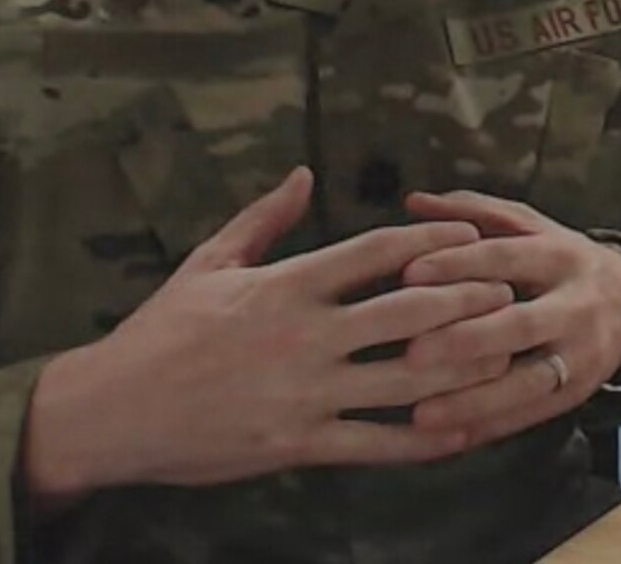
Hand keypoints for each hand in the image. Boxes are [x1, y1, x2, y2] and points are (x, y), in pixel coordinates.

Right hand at [22, 168, 516, 508]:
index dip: (430, 244)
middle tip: (508, 293)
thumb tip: (304, 174)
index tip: (472, 238)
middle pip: (406, 313)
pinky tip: (461, 434)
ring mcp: (305, 393)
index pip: (374, 253)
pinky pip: (376, 445)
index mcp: (286, 285)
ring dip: (461, 367)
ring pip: (403, 380)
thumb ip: (264, 219)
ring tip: (503, 357)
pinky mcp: (299, 444)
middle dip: (464, 302)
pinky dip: (424, 440)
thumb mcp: (209, 261)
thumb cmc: (161, 330)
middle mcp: (304, 336)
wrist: (112, 410)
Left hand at [397, 191, 620, 450]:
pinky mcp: (575, 396)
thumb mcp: (529, 226)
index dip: (459, 264)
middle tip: (413, 352)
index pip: (505, 257)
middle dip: (467, 341)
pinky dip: (486, 429)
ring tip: (422, 414)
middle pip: (521, 325)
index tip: (409, 275)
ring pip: (528, 383)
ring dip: (474, 402)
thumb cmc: (559, 260)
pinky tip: (444, 439)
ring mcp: (579, 356)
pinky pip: (528, 418)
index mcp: (559, 255)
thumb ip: (473, 212)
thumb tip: (412, 200)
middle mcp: (574, 306)